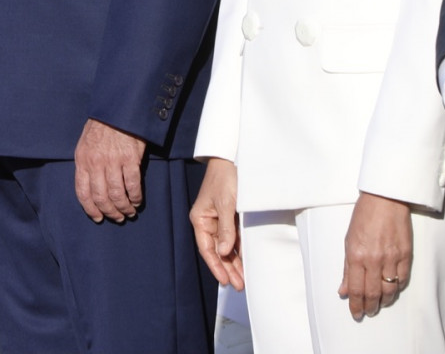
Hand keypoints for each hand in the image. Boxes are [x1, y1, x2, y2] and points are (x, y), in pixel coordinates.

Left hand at [75, 117, 146, 221]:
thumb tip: (90, 188)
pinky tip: (137, 201)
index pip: (83, 193)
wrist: (118, 110)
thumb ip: (86, 165)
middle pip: (101, 197)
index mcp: (82, 160)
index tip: (98, 217)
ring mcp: (113, 161)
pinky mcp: (130, 159)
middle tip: (117, 217)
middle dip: (110, 212)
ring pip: (117, 194)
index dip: (90, 209)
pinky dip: (135, 197)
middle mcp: (96, 163)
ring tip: (129, 212)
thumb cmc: (101, 127)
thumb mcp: (85, 145)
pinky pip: (133, 185)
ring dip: (124, 207)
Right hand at [191, 157, 244, 290]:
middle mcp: (208, 222)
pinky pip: (233, 238)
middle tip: (238, 285)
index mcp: (200, 219)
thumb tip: (224, 252)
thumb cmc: (225, 178)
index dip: (216, 266)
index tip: (225, 281)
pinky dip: (238, 250)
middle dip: (227, 269)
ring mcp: (219, 220)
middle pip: (217, 251)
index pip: (207, 248)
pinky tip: (244, 262)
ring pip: (226, 247)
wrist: (233, 159)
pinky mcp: (230, 217)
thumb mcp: (227, 204)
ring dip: (234, 263)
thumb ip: (226, 229)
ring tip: (242, 279)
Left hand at [340, 191, 412, 318]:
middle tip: (368, 312)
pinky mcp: (406, 255)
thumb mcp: (348, 240)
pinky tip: (392, 290)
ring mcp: (391, 258)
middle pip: (372, 293)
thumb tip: (343, 290)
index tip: (356, 313)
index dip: (356, 305)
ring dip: (384, 301)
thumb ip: (347, 268)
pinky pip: (402, 279)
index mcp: (356, 255)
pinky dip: (397, 288)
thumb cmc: (364, 216)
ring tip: (380, 304)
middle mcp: (374, 259)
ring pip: (389, 290)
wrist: (385, 199)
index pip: (356, 289)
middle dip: (369, 307)